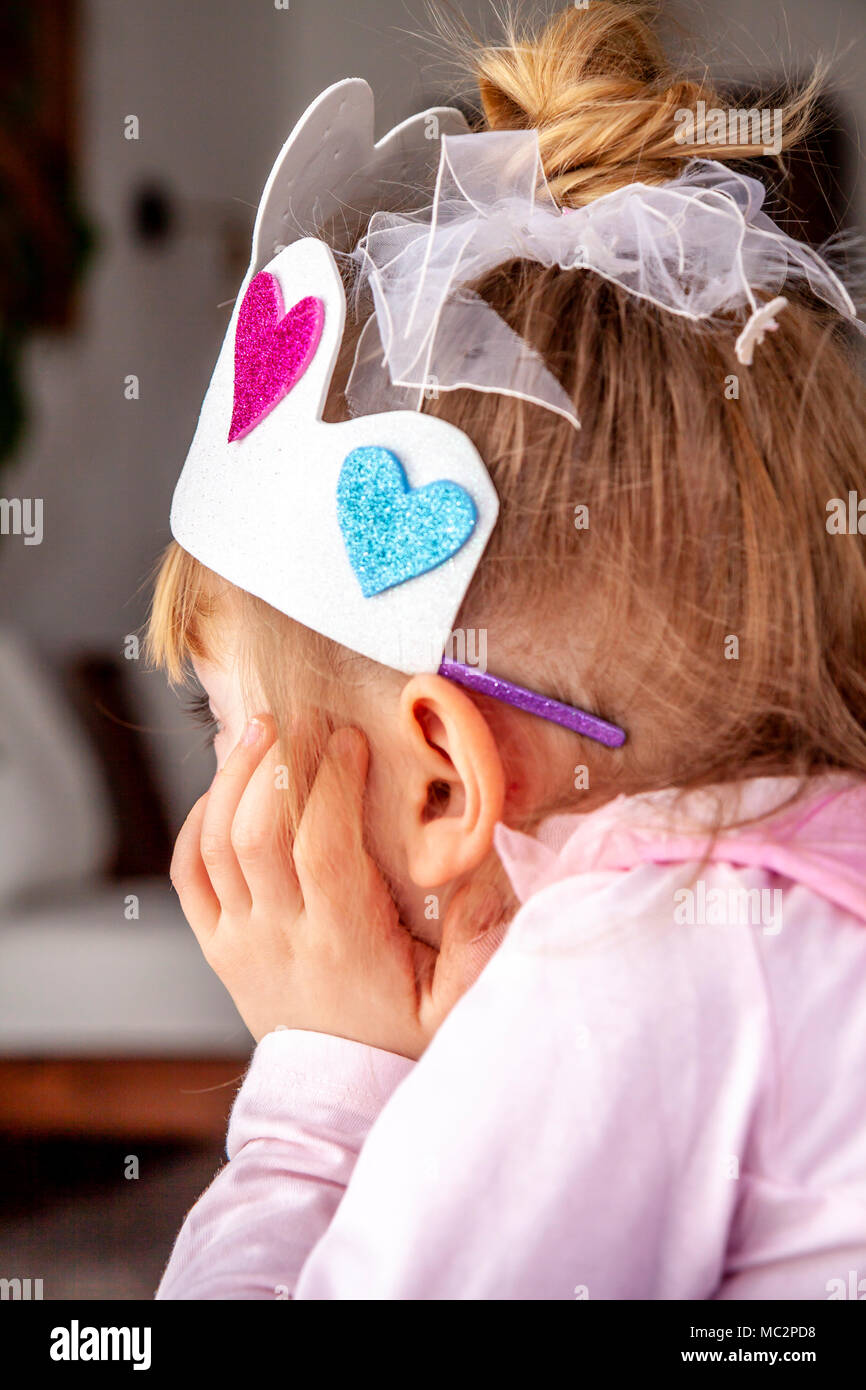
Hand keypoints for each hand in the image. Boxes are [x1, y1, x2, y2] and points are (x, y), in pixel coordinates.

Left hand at [169, 716, 501, 1058]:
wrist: (338, 1100)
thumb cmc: (401, 1042)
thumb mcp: (458, 1003)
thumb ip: (479, 938)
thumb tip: (489, 862)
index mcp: (342, 942)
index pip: (321, 846)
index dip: (330, 784)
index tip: (352, 740)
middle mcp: (281, 936)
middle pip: (256, 833)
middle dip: (277, 764)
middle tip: (300, 717)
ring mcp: (241, 940)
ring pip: (216, 844)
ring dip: (234, 779)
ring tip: (260, 730)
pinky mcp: (218, 945)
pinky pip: (189, 874)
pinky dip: (197, 823)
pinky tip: (224, 788)